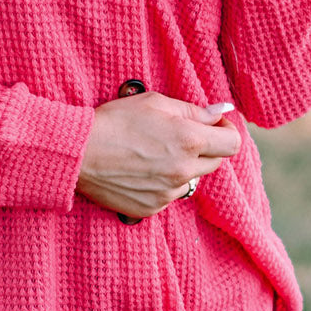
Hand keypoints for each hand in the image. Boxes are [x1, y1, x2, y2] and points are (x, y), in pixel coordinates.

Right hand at [76, 92, 240, 219]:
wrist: (78, 153)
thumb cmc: (114, 121)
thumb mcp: (155, 102)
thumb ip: (194, 110)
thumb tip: (222, 111)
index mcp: (189, 140)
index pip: (232, 143)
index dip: (226, 131)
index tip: (214, 126)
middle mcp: (183, 171)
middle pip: (215, 163)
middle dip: (204, 148)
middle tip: (178, 136)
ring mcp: (167, 193)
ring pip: (191, 180)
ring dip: (183, 167)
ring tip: (153, 153)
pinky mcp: (151, 208)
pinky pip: (169, 195)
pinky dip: (162, 184)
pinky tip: (140, 170)